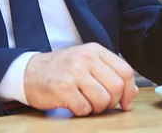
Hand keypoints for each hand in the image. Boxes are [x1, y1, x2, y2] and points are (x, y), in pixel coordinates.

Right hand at [23, 43, 138, 115]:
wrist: (29, 72)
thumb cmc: (61, 69)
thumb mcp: (86, 63)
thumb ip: (110, 73)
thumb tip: (133, 91)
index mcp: (94, 50)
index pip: (125, 70)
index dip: (129, 91)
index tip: (125, 102)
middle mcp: (85, 58)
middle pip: (116, 87)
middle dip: (112, 101)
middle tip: (100, 103)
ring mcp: (74, 72)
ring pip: (103, 100)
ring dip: (96, 108)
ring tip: (85, 103)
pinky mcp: (63, 88)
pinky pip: (85, 108)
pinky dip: (81, 111)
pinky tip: (73, 103)